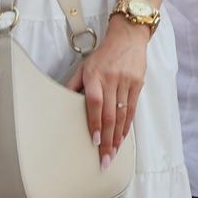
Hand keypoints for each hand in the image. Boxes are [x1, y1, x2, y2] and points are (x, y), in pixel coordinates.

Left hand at [67, 17, 149, 166]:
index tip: (94, 142)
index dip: (95, 124)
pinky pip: (132, 109)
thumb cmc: (103, 55)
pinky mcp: (137, 84)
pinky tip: (122, 138)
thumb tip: (59, 104)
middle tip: (105, 159)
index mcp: (95, 76)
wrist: (128, 37)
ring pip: (123, 115)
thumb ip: (73, 85)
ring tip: (113, 154)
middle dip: (107, 140)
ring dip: (118, 137)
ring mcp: (126, 82)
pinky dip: (127, 126)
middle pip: (110, 114)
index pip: (96, 103)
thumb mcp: (84, 66)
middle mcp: (112, 79)